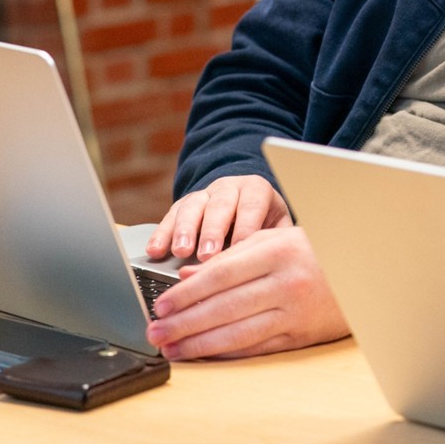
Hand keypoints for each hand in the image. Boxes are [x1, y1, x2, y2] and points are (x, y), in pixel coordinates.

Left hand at [145, 227, 349, 358]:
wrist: (365, 272)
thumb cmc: (316, 251)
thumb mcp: (277, 239)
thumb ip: (233, 255)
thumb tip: (188, 275)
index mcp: (277, 252)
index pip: (221, 275)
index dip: (187, 293)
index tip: (162, 305)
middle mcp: (286, 283)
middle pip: (224, 307)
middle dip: (184, 322)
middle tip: (155, 332)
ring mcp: (295, 313)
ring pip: (237, 332)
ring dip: (199, 343)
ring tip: (171, 348)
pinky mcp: (301, 336)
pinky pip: (256, 347)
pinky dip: (226, 352)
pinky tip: (204, 354)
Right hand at [146, 174, 291, 261]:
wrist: (248, 202)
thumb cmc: (267, 223)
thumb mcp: (280, 225)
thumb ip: (279, 238)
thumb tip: (288, 256)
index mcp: (256, 189)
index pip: (251, 206)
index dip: (244, 228)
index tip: (239, 251)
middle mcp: (228, 188)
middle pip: (219, 205)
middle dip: (212, 230)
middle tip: (207, 254)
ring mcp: (204, 194)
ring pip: (192, 207)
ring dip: (184, 231)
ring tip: (181, 251)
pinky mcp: (184, 205)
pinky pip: (170, 216)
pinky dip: (161, 233)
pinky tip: (156, 250)